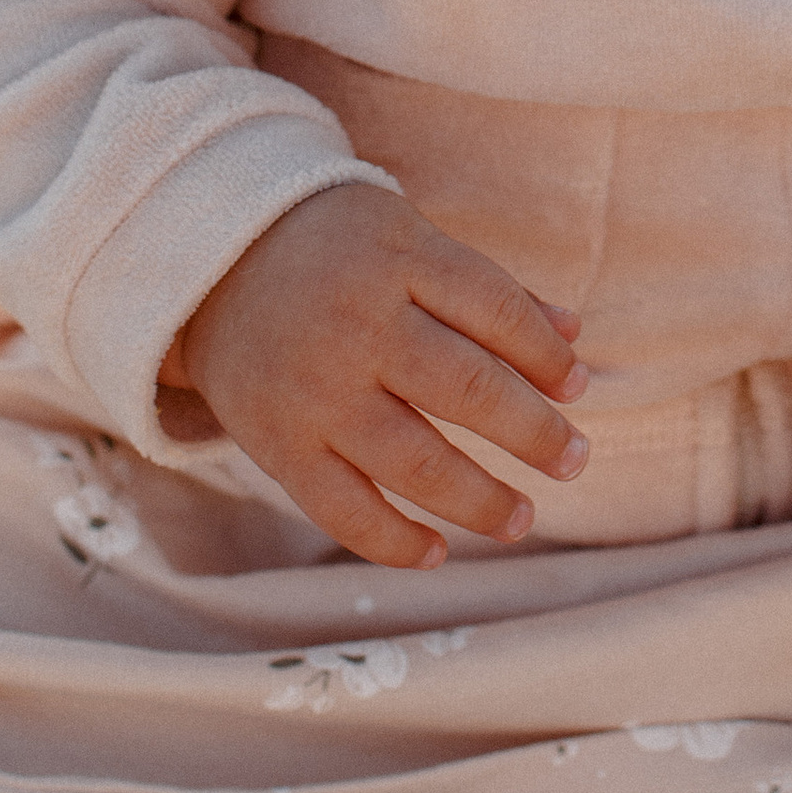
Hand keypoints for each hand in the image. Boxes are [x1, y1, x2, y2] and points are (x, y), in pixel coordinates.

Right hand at [166, 185, 589, 569]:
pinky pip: (341, 508)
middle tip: (575, 460)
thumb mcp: (413, 240)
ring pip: (412, 460)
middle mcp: (360, 326)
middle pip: (465, 387)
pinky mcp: (279, 444)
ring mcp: (317, 390)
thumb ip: (491, 291)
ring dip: (479, 498)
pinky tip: (437, 552)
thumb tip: (574, 338)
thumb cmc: (339, 251)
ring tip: (523, 518)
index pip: (495, 310)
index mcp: (401, 260)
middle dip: (533, 432)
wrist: (212, 263)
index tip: (578, 388)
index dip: (546, 355)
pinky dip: (393, 540)